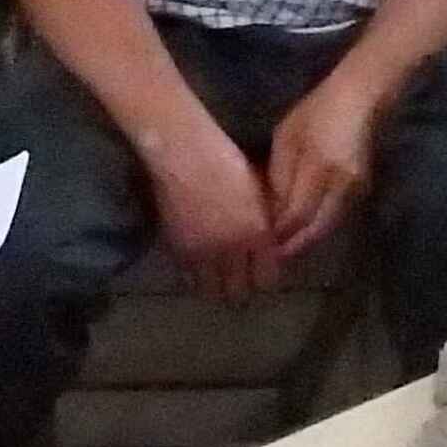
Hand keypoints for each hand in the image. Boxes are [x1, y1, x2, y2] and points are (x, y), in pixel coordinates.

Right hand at [148, 120, 278, 301]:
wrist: (183, 154)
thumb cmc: (225, 161)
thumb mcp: (257, 192)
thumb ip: (265, 223)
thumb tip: (269, 244)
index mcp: (256, 234)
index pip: (267, 278)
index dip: (266, 279)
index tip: (263, 272)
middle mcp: (231, 250)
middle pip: (238, 292)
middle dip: (242, 290)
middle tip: (241, 281)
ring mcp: (201, 253)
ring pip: (210, 291)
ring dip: (217, 288)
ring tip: (218, 279)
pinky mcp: (177, 250)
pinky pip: (188, 277)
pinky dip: (195, 277)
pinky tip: (199, 265)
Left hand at [267, 67, 388, 259]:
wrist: (362, 98)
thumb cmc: (317, 110)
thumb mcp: (288, 136)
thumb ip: (279, 173)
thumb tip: (271, 208)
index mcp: (319, 167)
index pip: (297, 213)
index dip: (279, 233)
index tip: (260, 244)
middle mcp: (341, 184)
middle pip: (315, 227)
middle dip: (293, 245)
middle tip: (271, 259)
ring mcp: (355, 188)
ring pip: (328, 225)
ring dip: (307, 240)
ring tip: (285, 251)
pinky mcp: (361, 188)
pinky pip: (337, 216)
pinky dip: (319, 227)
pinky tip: (305, 230)